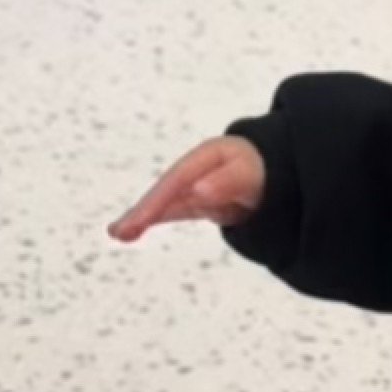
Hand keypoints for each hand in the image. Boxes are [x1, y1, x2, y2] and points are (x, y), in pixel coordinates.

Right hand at [109, 135, 265, 241]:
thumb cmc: (265, 168)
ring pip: (166, 203)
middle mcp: (196, 171)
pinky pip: (174, 210)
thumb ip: (229, 181)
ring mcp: (196, 186)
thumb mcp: (252, 172)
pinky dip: (156, 219)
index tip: (143, 219)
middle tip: (119, 231)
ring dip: (142, 217)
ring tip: (117, 234)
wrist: (274, 168)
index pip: (179, 180)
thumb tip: (199, 191)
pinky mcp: (199, 201)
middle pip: (166, 191)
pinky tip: (133, 231)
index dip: (159, 200)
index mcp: (207, 157)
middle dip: (144, 210)